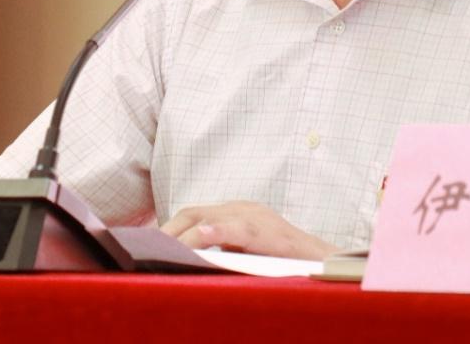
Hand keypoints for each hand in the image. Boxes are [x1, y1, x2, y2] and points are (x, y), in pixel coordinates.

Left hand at [160, 200, 337, 259]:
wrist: (324, 262)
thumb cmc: (283, 260)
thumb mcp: (246, 251)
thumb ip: (221, 249)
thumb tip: (188, 258)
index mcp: (234, 212)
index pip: (192, 214)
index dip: (168, 227)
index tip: (146, 242)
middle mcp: (241, 208)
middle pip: (193, 212)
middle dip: (168, 230)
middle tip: (147, 249)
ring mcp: (255, 217)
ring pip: (209, 218)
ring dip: (183, 233)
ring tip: (163, 246)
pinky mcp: (268, 232)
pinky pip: (238, 229)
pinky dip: (217, 231)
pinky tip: (200, 237)